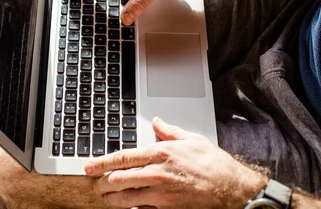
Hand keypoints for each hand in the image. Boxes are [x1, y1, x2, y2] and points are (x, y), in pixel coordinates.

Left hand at [84, 117, 267, 208]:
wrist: (231, 189)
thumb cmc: (213, 164)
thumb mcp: (191, 139)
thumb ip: (169, 131)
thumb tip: (156, 121)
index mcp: (161, 153)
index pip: (122, 158)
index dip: (101, 163)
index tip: (89, 166)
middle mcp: (157, 174)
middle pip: (118, 180)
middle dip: (101, 183)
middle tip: (95, 183)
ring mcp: (161, 195)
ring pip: (125, 199)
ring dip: (111, 199)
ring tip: (105, 196)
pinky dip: (131, 208)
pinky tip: (127, 206)